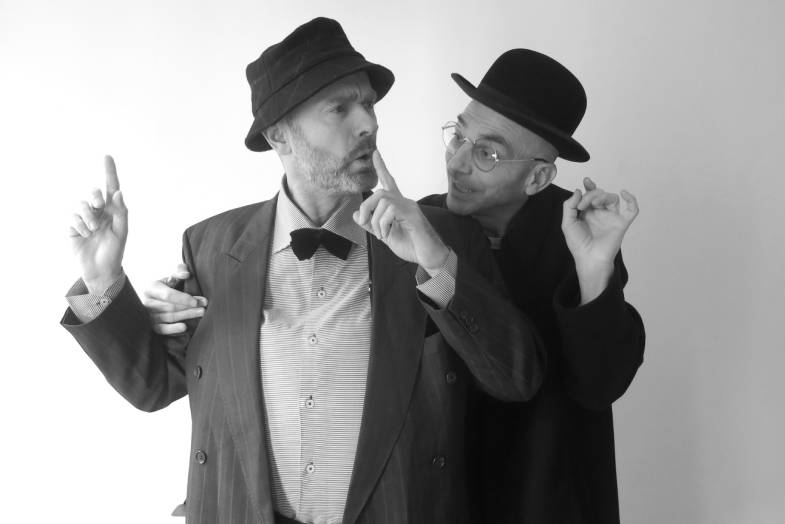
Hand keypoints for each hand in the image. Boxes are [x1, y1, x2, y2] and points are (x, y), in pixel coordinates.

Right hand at [69, 156, 127, 293]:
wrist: (100, 270)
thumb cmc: (114, 252)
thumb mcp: (121, 233)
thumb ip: (121, 212)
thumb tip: (118, 192)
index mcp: (113, 211)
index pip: (111, 188)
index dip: (109, 172)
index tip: (107, 156)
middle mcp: (99, 212)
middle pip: (93, 193)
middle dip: (94, 197)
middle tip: (99, 205)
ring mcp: (85, 219)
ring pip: (81, 205)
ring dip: (88, 216)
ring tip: (92, 230)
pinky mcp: (73, 227)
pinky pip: (73, 217)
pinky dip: (79, 225)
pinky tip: (84, 234)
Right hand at [141, 263, 207, 335]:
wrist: (155, 299)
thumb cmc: (165, 287)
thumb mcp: (170, 277)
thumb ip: (179, 272)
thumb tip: (186, 274)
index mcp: (151, 288)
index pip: (167, 295)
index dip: (183, 298)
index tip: (196, 301)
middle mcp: (147, 302)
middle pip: (170, 307)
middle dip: (188, 307)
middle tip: (203, 307)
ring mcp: (149, 315)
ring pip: (169, 317)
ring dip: (186, 316)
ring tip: (200, 313)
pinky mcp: (152, 326)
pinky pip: (162, 329)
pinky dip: (173, 329)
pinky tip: (184, 327)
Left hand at [354, 151, 449, 273]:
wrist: (429, 258)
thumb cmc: (411, 246)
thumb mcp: (385, 236)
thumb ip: (370, 225)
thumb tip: (356, 214)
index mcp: (398, 207)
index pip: (389, 182)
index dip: (381, 167)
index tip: (375, 153)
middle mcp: (404, 202)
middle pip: (379, 192)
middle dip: (366, 207)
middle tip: (364, 223)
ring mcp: (409, 207)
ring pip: (382, 201)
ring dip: (374, 220)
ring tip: (381, 234)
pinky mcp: (412, 215)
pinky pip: (390, 211)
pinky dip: (382, 224)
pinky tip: (387, 235)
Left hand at [562, 178, 638, 300]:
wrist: (589, 258)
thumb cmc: (578, 244)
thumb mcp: (567, 223)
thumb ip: (569, 206)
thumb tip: (579, 190)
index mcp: (587, 213)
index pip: (591, 195)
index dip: (590, 186)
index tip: (587, 181)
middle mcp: (600, 213)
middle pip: (600, 194)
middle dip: (591, 195)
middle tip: (583, 205)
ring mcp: (611, 218)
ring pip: (613, 198)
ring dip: (603, 196)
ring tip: (595, 204)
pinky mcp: (621, 224)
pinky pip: (632, 210)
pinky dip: (631, 200)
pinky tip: (624, 193)